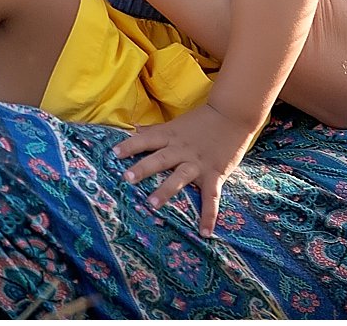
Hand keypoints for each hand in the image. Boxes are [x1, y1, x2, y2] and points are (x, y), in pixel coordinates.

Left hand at [113, 103, 260, 237]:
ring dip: (167, 190)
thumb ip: (155, 129)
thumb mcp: (176, 123)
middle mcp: (182, 150)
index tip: (114, 153)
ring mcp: (198, 163)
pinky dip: (209, 215)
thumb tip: (133, 128)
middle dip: (143, 168)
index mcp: (170, 136)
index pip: (147, 139)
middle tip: (127, 179)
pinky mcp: (215, 174)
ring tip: (152, 204)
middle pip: (160, 159)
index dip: (131, 145)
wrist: (233, 114)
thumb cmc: (202, 120)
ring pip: (180, 176)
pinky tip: (204, 233)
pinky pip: (211, 197)